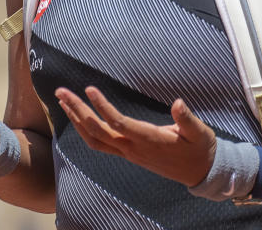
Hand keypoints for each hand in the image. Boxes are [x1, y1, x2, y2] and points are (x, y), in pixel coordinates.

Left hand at [55, 86, 216, 186]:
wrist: (201, 173)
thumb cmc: (200, 148)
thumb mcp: (200, 132)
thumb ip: (187, 118)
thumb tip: (178, 102)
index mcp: (149, 140)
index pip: (119, 123)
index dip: (102, 107)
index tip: (89, 89)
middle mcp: (134, 149)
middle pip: (98, 131)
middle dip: (77, 111)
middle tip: (61, 91)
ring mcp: (129, 153)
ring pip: (94, 140)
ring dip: (76, 120)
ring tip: (62, 101)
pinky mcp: (128, 154)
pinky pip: (100, 144)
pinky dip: (85, 130)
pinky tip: (78, 118)